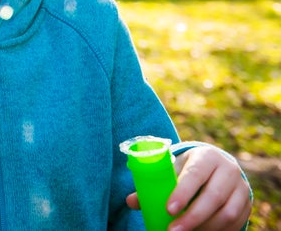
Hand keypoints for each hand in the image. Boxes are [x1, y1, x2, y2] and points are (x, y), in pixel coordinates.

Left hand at [126, 146, 251, 230]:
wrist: (215, 168)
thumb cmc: (187, 169)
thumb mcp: (172, 169)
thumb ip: (153, 184)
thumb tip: (131, 201)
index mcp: (206, 156)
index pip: (195, 174)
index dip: (182, 192)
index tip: (168, 209)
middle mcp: (228, 169)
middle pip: (213, 197)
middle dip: (192, 217)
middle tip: (173, 230)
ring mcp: (241, 188)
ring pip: (227, 213)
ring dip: (205, 227)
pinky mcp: (247, 204)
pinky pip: (236, 223)